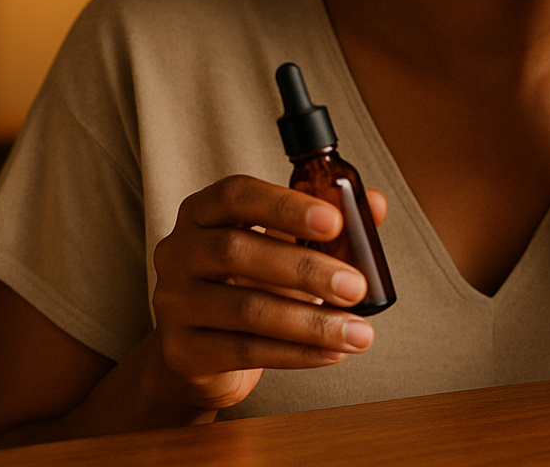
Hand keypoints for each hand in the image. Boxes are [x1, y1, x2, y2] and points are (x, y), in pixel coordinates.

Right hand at [150, 174, 388, 413]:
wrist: (200, 354)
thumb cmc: (248, 285)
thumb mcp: (282, 247)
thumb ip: (325, 225)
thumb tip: (376, 205)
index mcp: (202, 212)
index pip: (236, 195)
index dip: (285, 206)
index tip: (335, 221)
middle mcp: (178, 251)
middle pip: (237, 252)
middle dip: (306, 269)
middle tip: (357, 287)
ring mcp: (174, 302)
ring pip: (246, 310)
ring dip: (311, 323)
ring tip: (358, 332)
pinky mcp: (181, 350)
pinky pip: (244, 351)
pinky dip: (296, 354)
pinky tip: (332, 353)